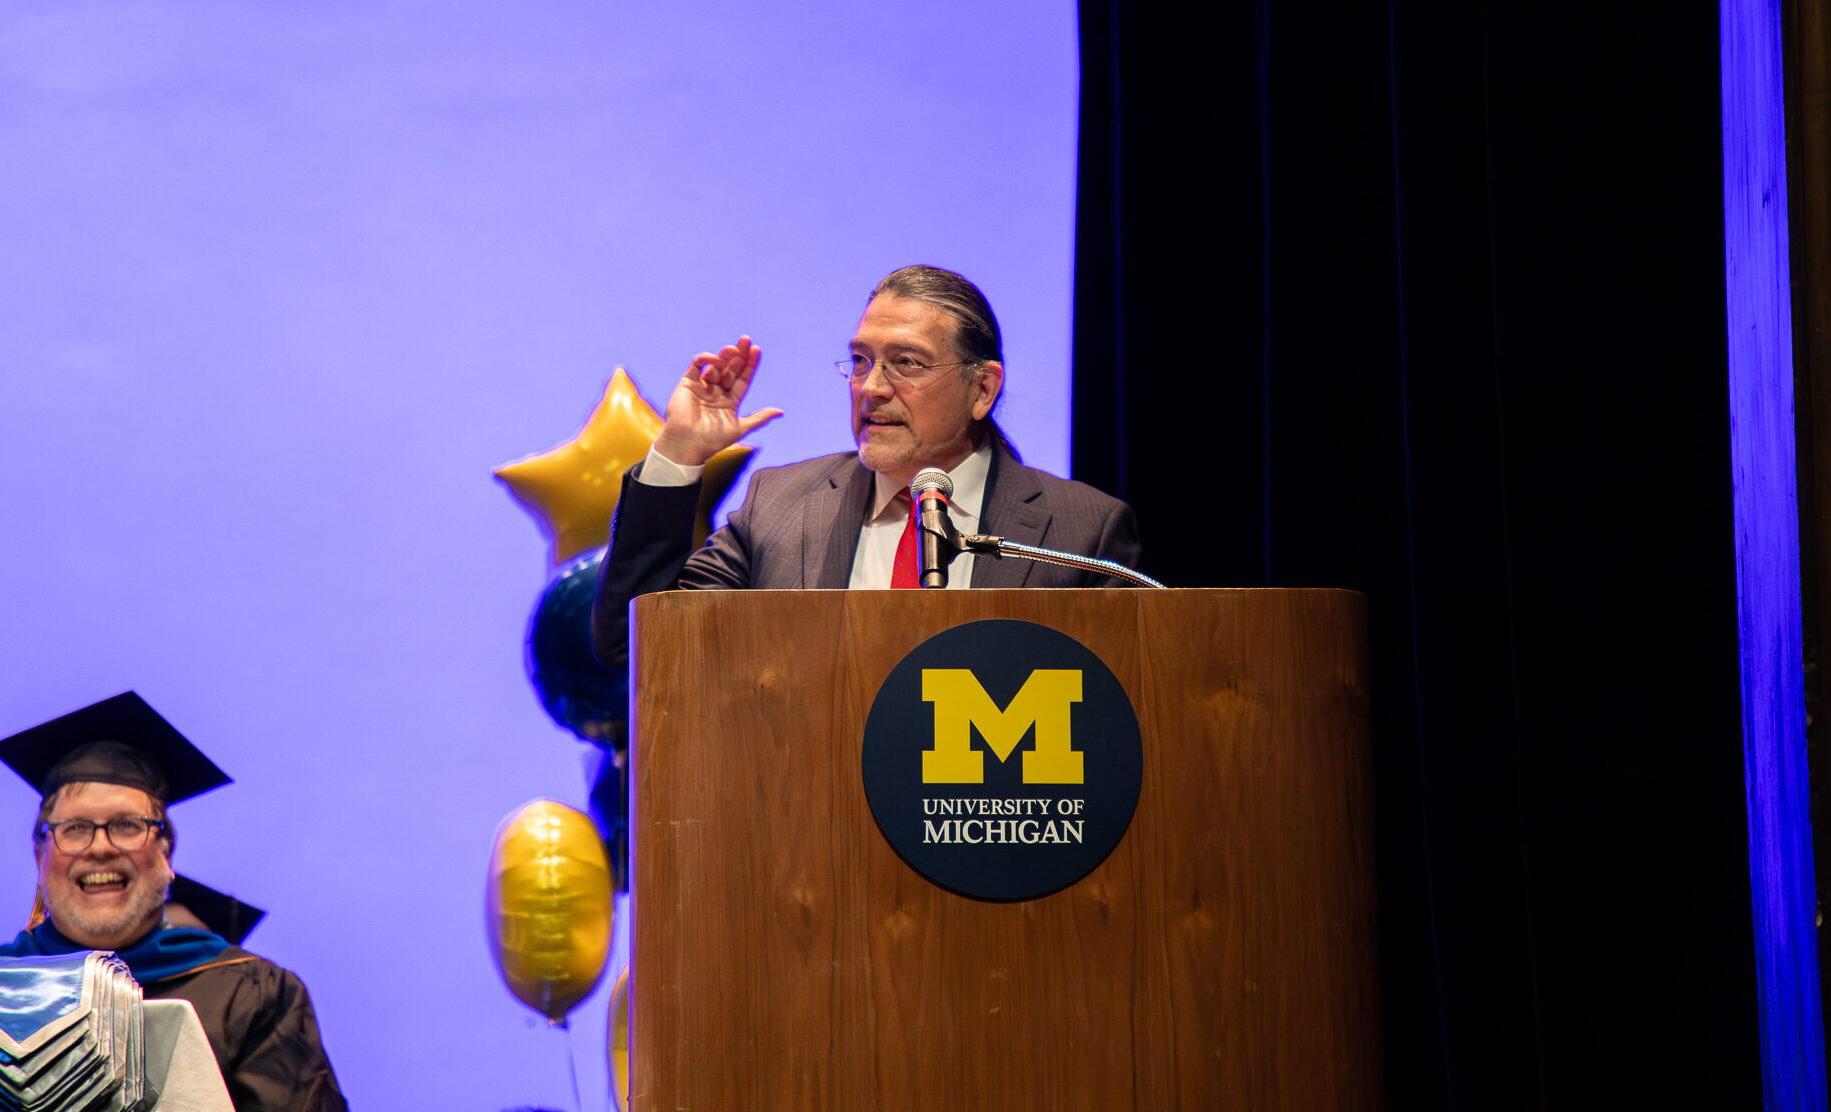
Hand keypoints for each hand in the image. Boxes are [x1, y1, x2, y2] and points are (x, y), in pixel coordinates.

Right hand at [651, 336, 783, 466]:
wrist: (687, 445)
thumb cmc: (713, 441)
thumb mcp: (741, 428)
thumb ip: (760, 418)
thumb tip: (780, 412)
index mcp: (730, 402)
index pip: (743, 379)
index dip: (750, 365)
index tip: (757, 350)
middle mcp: (717, 392)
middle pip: (731, 369)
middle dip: (739, 355)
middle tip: (747, 341)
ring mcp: (702, 387)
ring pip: (716, 365)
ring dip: (725, 356)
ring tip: (734, 349)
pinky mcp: (687, 383)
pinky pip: (697, 365)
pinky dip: (707, 359)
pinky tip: (717, 358)